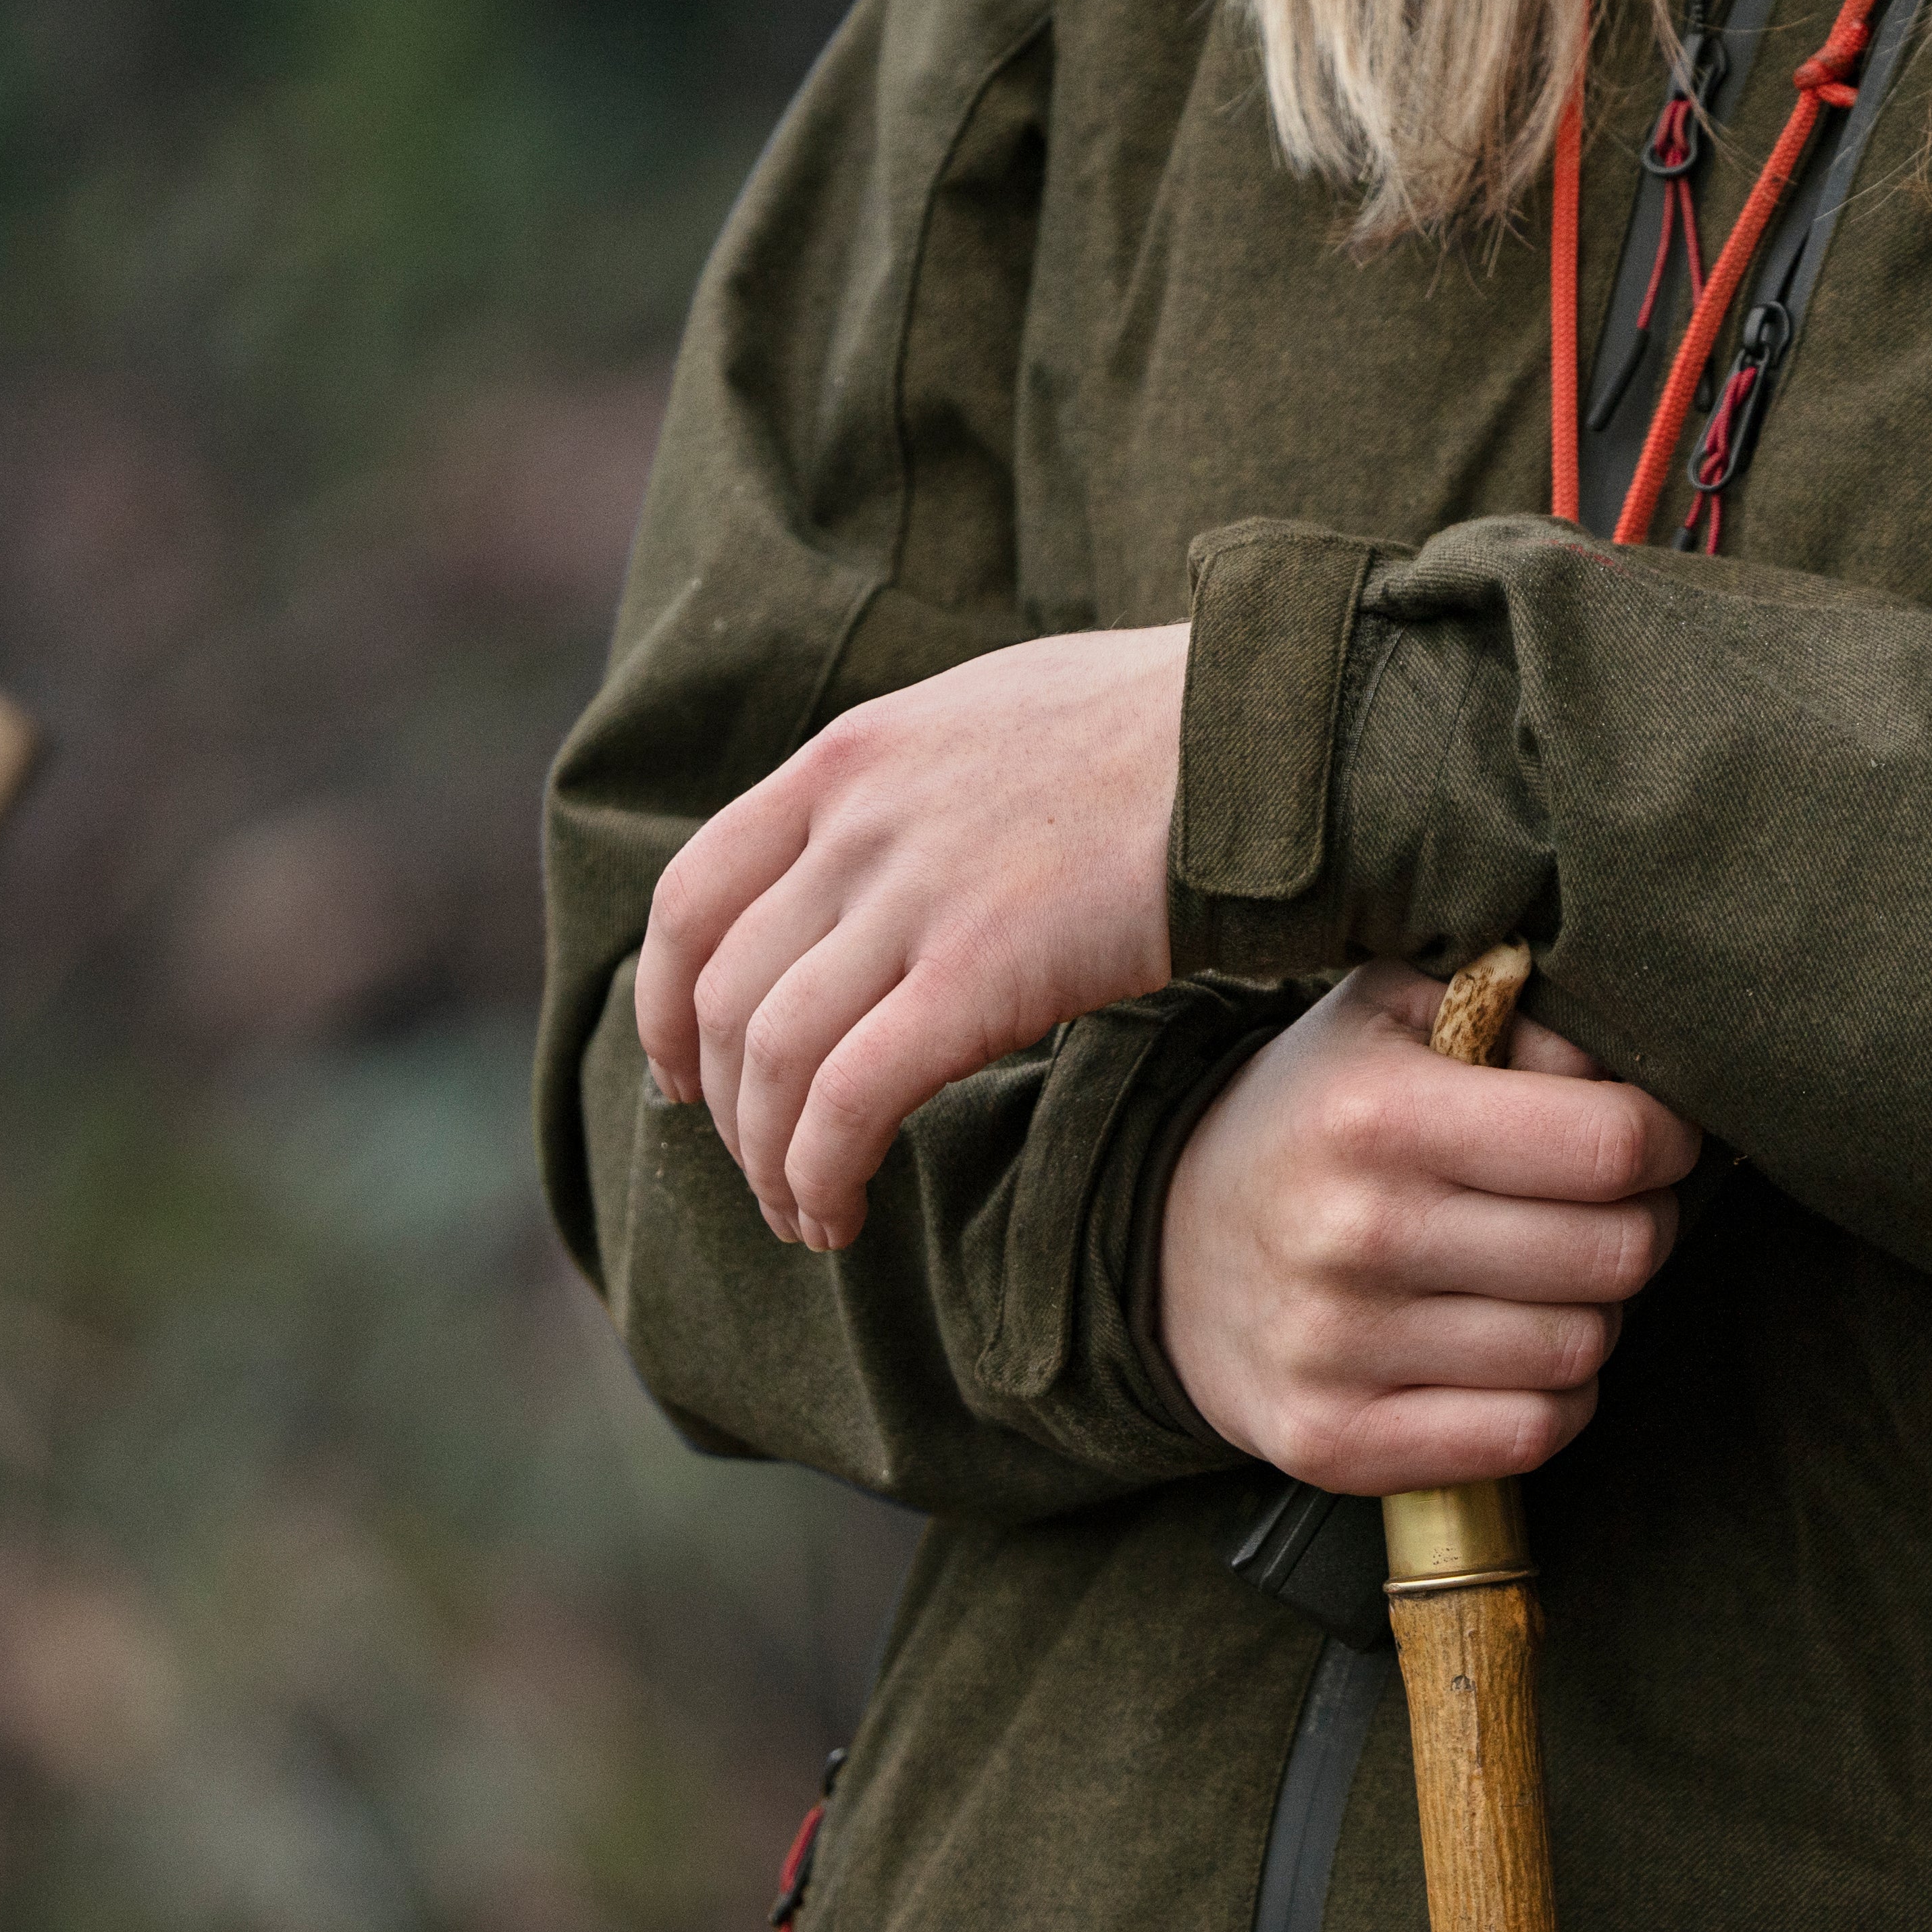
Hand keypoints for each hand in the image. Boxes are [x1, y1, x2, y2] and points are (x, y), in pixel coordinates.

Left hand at [637, 623, 1188, 1248]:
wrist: (1266, 736)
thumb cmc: (1163, 734)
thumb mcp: (991, 716)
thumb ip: (913, 789)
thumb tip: (881, 867)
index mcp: (850, 758)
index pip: (690, 897)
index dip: (665, 1006)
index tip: (685, 1075)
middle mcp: (859, 821)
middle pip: (721, 995)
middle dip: (726, 1110)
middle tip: (764, 1173)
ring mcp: (915, 894)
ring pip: (772, 1058)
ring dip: (770, 1160)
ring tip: (806, 1215)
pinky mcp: (982, 971)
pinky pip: (852, 1098)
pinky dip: (823, 1171)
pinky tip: (843, 1211)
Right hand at [1161, 962, 1701, 1495]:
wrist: (1162, 1246)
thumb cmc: (1314, 1118)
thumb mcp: (1392, 1017)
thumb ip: (1517, 1014)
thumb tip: (1628, 1074)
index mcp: (1378, 1113)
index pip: (1611, 1144)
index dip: (1663, 1137)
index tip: (1649, 1136)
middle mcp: (1356, 1233)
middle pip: (1617, 1254)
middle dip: (1638, 1224)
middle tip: (1600, 1210)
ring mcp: (1339, 1351)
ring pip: (1582, 1351)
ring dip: (1589, 1315)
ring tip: (1539, 1279)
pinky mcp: (1334, 1441)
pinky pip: (1528, 1435)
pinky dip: (1550, 1399)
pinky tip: (1512, 1355)